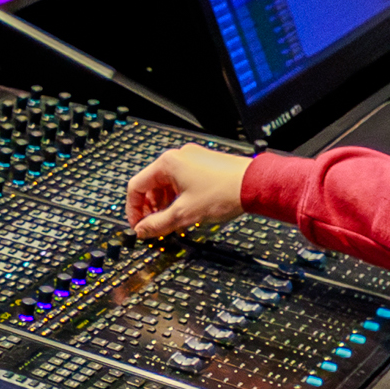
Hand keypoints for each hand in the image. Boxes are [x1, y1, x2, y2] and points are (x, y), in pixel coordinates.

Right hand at [124, 144, 251, 240]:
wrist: (256, 184)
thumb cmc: (224, 191)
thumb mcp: (184, 214)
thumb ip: (158, 224)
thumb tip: (142, 231)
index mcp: (168, 163)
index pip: (136, 186)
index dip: (133, 210)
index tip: (138, 225)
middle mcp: (179, 157)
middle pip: (151, 185)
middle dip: (151, 208)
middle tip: (155, 227)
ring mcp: (193, 160)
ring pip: (167, 184)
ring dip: (165, 204)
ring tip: (173, 222)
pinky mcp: (205, 165)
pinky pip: (182, 182)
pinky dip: (179, 197)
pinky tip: (187, 212)